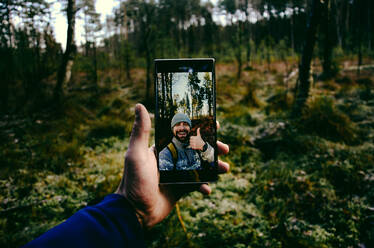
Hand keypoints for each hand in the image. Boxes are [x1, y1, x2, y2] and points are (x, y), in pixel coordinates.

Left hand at [115, 104, 228, 228]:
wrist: (134, 212)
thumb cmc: (134, 181)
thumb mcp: (136, 154)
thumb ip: (140, 131)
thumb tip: (139, 105)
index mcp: (162, 147)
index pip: (183, 133)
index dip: (199, 128)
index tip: (214, 124)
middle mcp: (171, 158)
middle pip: (196, 149)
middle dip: (212, 148)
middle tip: (225, 148)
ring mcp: (177, 174)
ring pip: (200, 166)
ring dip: (213, 166)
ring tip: (225, 168)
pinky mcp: (180, 188)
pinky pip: (196, 184)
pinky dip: (204, 185)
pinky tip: (207, 189)